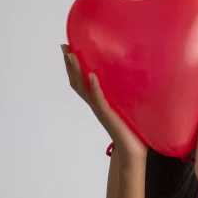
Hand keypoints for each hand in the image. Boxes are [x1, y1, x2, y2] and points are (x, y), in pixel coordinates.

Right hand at [61, 44, 146, 159]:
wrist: (133, 150)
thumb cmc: (131, 130)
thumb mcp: (125, 107)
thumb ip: (123, 94)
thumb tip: (131, 77)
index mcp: (97, 102)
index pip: (81, 82)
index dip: (73, 67)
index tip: (68, 49)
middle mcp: (95, 105)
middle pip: (77, 82)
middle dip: (70, 65)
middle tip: (64, 47)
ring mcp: (100, 110)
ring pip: (84, 89)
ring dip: (77, 72)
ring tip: (72, 56)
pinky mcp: (108, 115)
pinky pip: (99, 100)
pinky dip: (95, 88)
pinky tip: (92, 76)